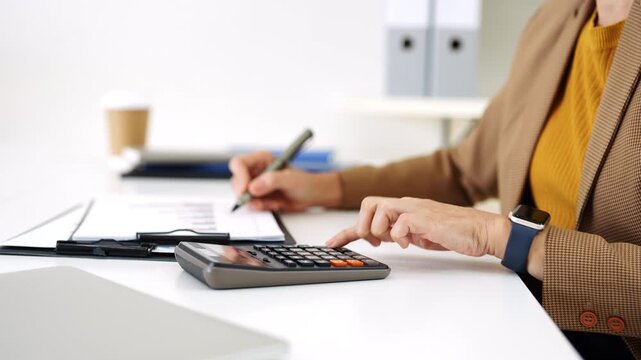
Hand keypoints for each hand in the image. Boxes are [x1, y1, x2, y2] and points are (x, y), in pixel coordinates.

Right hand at [229, 151, 341, 211]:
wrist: (313, 195)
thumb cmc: (305, 182)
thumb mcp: (291, 179)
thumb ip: (272, 181)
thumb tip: (253, 188)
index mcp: (261, 159)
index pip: (239, 163)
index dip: (239, 176)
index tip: (245, 190)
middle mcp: (256, 171)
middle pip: (236, 181)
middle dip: (245, 193)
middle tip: (257, 201)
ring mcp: (256, 185)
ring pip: (242, 195)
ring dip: (256, 202)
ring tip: (275, 202)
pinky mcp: (259, 197)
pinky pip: (252, 205)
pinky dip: (262, 208)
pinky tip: (276, 204)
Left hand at [326, 196, 510, 258]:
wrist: (482, 230)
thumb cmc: (455, 232)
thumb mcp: (420, 234)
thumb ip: (401, 232)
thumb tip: (385, 237)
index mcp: (404, 208)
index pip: (368, 212)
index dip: (347, 230)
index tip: (333, 243)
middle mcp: (407, 204)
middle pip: (368, 204)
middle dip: (364, 226)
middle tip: (376, 242)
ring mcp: (416, 209)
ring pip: (379, 209)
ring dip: (380, 230)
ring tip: (396, 241)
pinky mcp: (426, 218)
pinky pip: (401, 223)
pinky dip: (399, 236)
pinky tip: (410, 243)